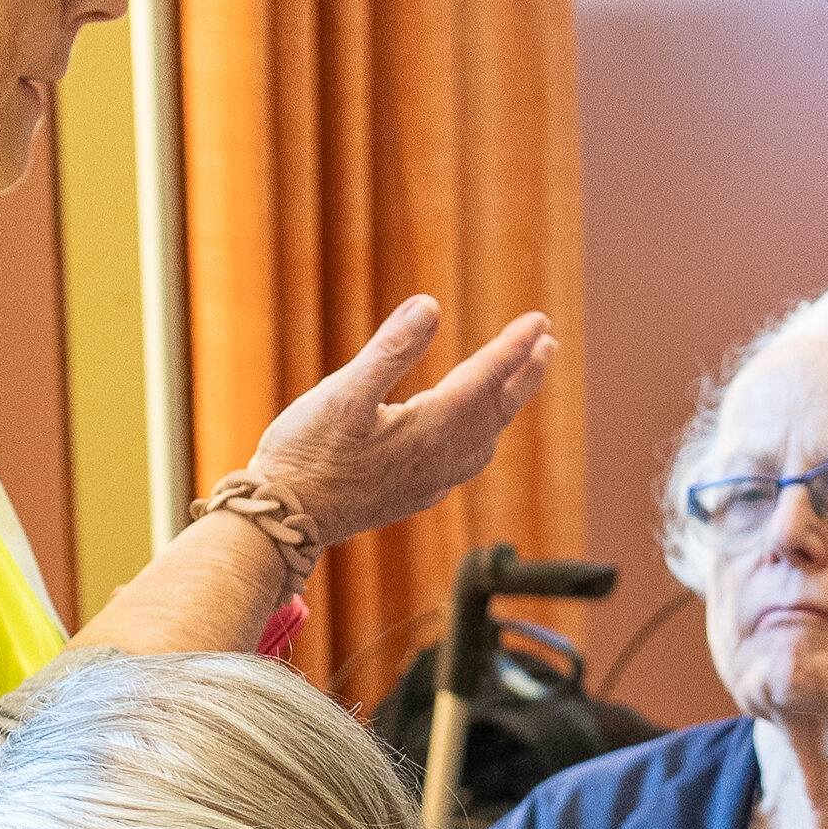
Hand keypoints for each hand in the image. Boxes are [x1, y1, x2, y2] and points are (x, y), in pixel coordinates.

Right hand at [245, 295, 557, 546]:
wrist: (283, 523)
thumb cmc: (305, 455)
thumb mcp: (343, 393)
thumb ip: (391, 349)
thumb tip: (430, 306)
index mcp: (428, 430)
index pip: (486, 380)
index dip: (513, 348)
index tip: (539, 321)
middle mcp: (439, 460)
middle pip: (497, 412)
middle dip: (524, 375)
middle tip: (544, 342)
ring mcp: (428, 483)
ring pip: (485, 440)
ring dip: (506, 406)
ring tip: (518, 380)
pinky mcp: (412, 497)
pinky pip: (465, 463)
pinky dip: (482, 436)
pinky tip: (473, 434)